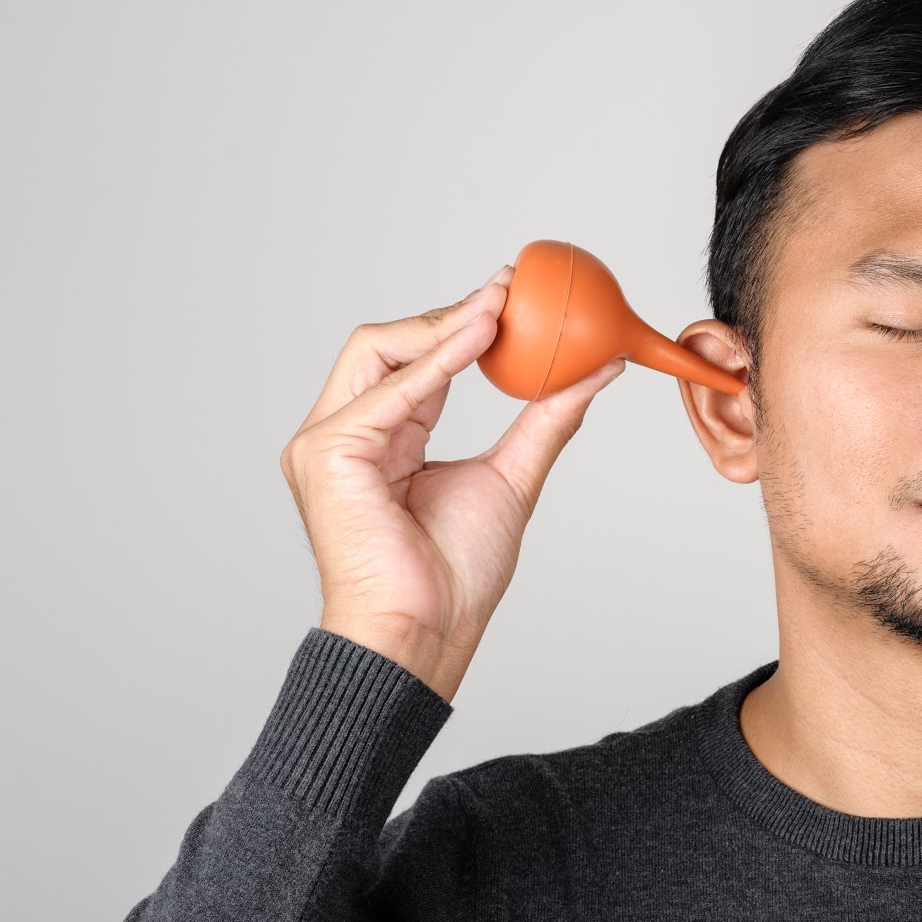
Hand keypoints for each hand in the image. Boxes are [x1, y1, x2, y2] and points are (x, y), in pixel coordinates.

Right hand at [279, 265, 626, 700]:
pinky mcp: (328, 453)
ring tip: (503, 305)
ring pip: (379, 350)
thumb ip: (545, 420)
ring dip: (445, 324)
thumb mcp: (512, 478)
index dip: (463, 326)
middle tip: (511, 287)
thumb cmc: (454, 579)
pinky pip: (390, 389)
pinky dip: (438, 358)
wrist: (426, 634)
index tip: (517, 296)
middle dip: (449, 311)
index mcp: (378, 440)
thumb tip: (595, 369)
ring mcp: (327, 443)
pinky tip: (482, 336)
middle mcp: (343, 435)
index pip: (415, 363)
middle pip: (386, 344)